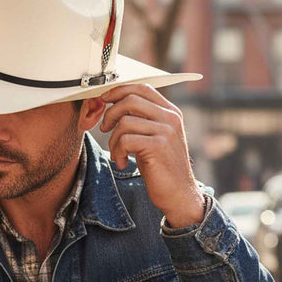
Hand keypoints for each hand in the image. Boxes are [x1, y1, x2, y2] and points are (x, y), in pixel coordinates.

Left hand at [100, 84, 204, 227]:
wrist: (178, 194)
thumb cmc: (161, 167)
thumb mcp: (152, 137)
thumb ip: (140, 119)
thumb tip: (112, 102)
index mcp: (170, 111)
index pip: (141, 87)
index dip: (118, 91)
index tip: (103, 99)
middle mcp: (170, 117)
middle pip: (130, 100)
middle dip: (110, 114)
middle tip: (105, 128)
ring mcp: (166, 131)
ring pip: (125, 122)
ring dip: (113, 140)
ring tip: (117, 154)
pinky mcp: (158, 146)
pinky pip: (125, 139)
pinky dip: (117, 151)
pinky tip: (121, 162)